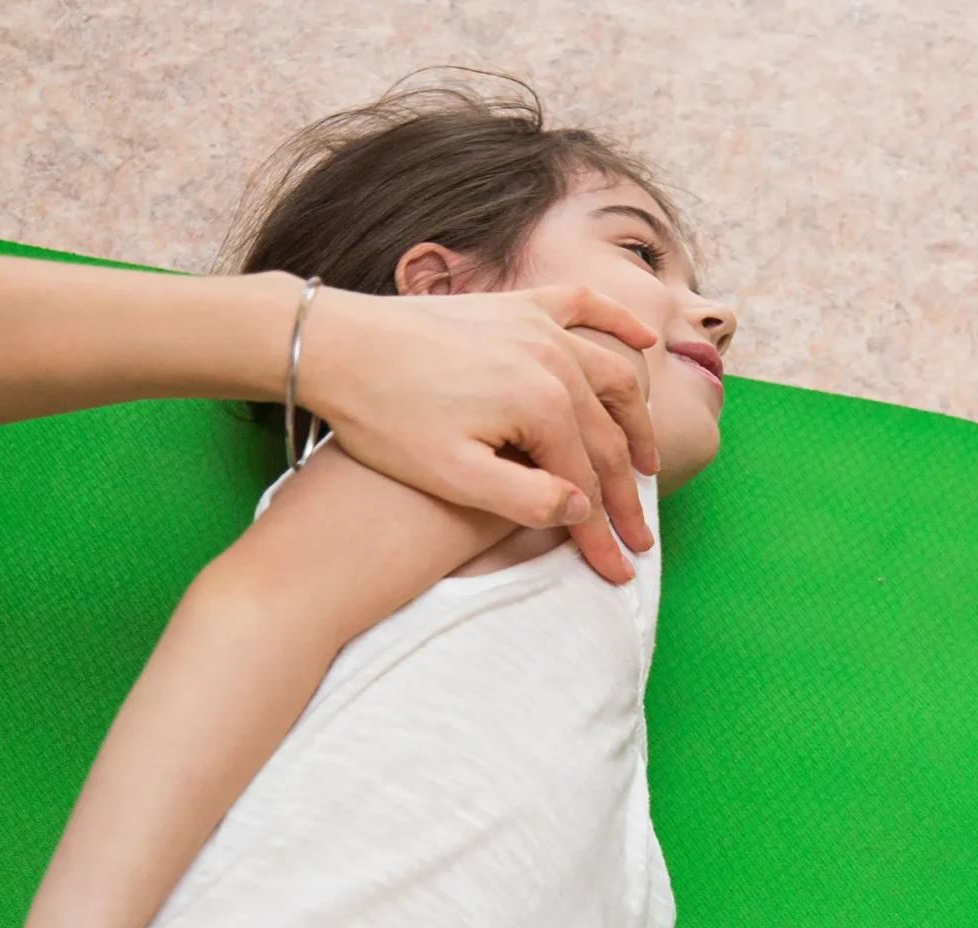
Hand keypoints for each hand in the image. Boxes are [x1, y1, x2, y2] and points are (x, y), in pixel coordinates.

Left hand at [294, 286, 660, 581]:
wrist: (331, 344)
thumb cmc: (383, 416)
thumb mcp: (450, 476)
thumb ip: (522, 499)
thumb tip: (580, 508)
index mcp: (542, 405)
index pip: (587, 483)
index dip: (604, 534)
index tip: (619, 572)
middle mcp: (553, 360)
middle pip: (607, 438)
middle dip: (626, 494)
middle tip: (638, 534)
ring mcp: (537, 326)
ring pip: (613, 376)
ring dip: (637, 421)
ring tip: (646, 463)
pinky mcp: (514, 306)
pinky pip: (583, 306)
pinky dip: (619, 323)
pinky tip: (644, 340)